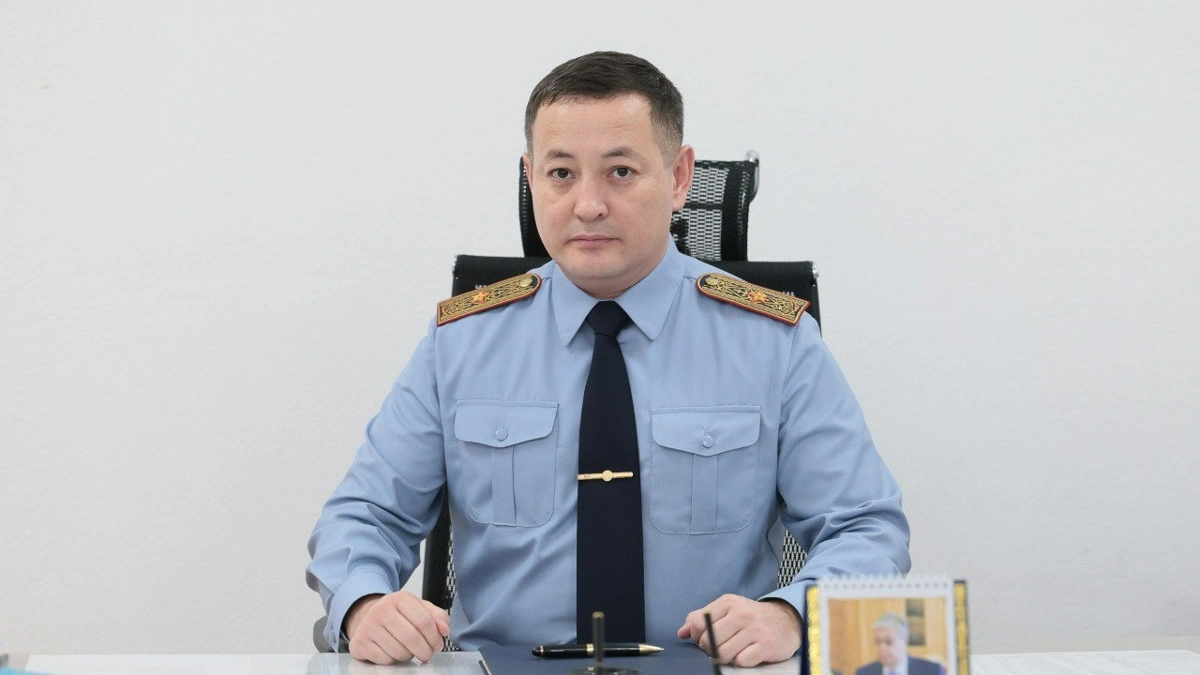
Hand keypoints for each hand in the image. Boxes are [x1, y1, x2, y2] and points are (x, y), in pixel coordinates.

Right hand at [344, 590, 449, 664]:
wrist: (367, 618)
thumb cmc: (398, 615)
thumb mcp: (419, 609)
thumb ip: (437, 617)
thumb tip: (445, 630)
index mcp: (400, 599)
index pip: (424, 621)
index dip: (435, 638)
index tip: (438, 645)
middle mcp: (382, 610)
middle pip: (412, 638)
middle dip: (425, 651)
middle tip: (428, 654)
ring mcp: (369, 626)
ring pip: (399, 652)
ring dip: (409, 656)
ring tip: (408, 650)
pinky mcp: (360, 642)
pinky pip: (385, 660)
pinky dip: (393, 661)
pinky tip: (392, 651)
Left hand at [677, 594, 801, 666]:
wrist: (786, 621)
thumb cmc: (750, 618)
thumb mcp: (727, 610)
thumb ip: (702, 618)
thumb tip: (681, 632)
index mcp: (728, 602)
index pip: (699, 623)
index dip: (698, 637)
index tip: (707, 639)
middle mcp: (741, 613)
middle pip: (710, 641)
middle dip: (710, 649)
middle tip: (720, 648)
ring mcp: (754, 629)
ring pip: (723, 653)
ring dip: (725, 658)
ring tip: (734, 651)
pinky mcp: (766, 645)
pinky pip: (741, 661)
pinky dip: (741, 662)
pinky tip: (747, 654)